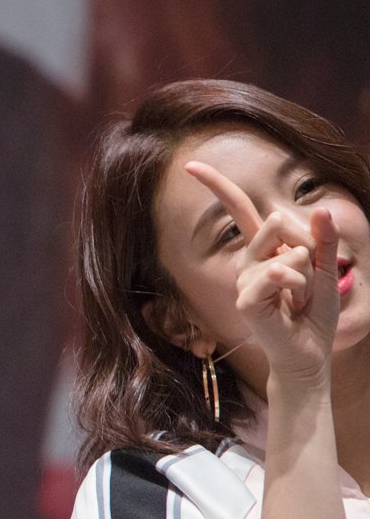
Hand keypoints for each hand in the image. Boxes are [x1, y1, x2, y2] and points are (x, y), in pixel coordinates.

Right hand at [185, 161, 339, 384]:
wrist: (308, 354)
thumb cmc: (313, 313)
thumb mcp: (327, 269)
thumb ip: (324, 240)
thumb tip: (320, 209)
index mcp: (262, 250)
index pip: (238, 209)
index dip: (215, 185)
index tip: (190, 165)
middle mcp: (248, 261)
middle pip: (277, 222)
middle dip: (308, 248)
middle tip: (305, 283)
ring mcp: (244, 280)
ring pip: (289, 252)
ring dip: (308, 276)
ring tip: (299, 299)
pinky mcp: (247, 299)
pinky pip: (279, 273)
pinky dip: (297, 287)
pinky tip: (291, 306)